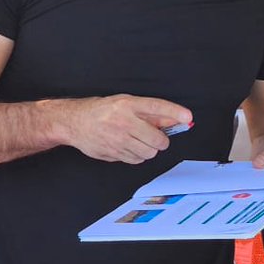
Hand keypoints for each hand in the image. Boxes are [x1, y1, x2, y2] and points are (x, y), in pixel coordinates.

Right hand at [57, 94, 190, 164]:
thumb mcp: (127, 103)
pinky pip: (136, 160)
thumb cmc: (104, 110)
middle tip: (157, 138)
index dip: (174, 112)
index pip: (157, 107)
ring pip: (149, 153)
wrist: (75, 121)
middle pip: (157, 139)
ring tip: (139, 141)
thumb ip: (151, 113)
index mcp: (128, 104)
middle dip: (161, 141)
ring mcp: (116, 139)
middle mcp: (123, 121)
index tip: (187, 117)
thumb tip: (174, 120)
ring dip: (149, 149)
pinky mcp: (112, 153)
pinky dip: (137, 156)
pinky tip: (129, 146)